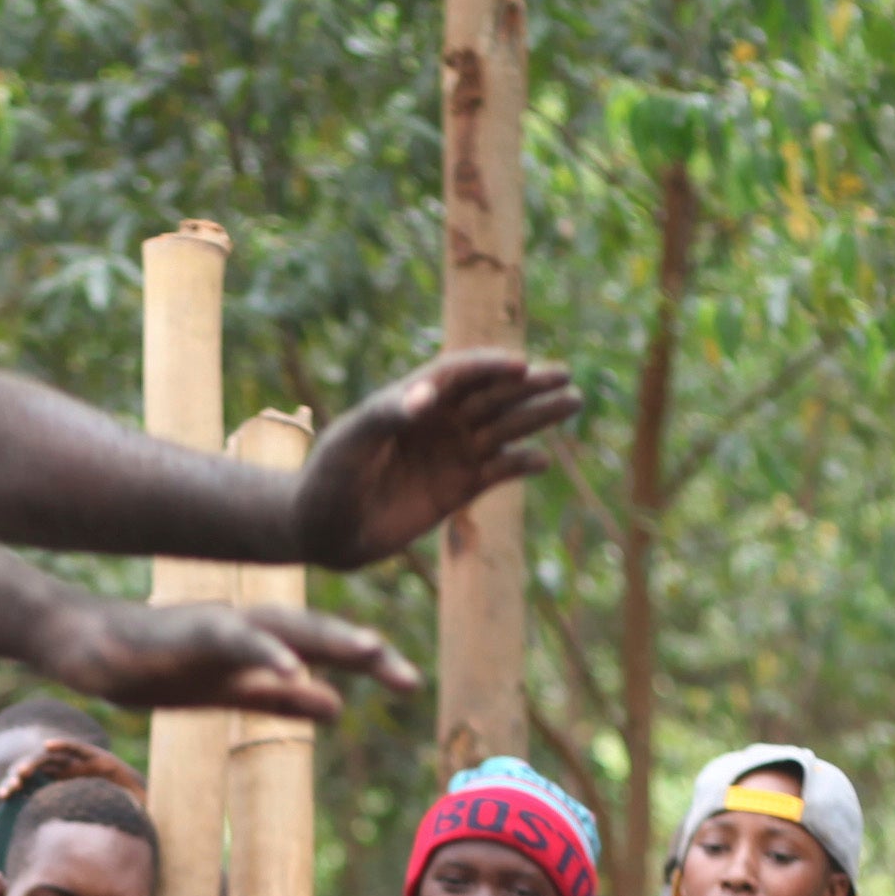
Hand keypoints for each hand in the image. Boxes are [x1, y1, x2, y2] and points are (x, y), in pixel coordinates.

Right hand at [44, 591, 411, 723]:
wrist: (88, 645)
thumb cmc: (154, 664)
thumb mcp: (229, 691)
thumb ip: (281, 699)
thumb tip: (337, 708)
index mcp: (264, 640)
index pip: (327, 649)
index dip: (370, 662)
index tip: (411, 683)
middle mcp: (251, 624)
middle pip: (321, 634)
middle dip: (367, 653)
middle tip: (411, 678)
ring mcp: (222, 622)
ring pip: (286, 627)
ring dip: (330, 638)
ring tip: (371, 653)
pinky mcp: (191, 630)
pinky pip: (235, 639)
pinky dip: (266, 652)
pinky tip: (296, 671)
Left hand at [288, 351, 580, 568]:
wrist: (322, 529)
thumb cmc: (328, 477)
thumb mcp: (352, 441)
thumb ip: (387, 414)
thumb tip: (427, 396)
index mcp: (413, 396)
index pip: (461, 372)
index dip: (490, 366)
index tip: (519, 366)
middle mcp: (439, 420)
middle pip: (493, 395)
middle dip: (530, 385)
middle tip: (566, 375)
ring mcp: (451, 454)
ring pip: (504, 429)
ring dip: (537, 417)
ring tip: (572, 403)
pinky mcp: (458, 489)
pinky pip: (498, 471)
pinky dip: (520, 465)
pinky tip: (542, 459)